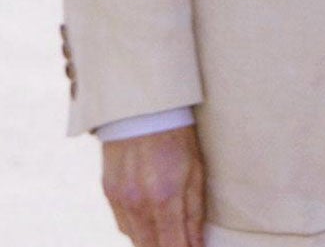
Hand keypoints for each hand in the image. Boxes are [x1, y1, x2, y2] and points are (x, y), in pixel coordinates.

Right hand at [102, 126, 203, 246]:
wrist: (141, 111)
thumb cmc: (177, 139)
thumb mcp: (196, 171)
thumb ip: (194, 212)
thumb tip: (197, 244)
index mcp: (166, 198)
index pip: (174, 246)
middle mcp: (139, 204)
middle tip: (182, 242)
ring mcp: (121, 202)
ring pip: (136, 240)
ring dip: (153, 242)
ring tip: (170, 236)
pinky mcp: (109, 195)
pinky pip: (124, 225)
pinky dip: (138, 229)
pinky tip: (151, 223)